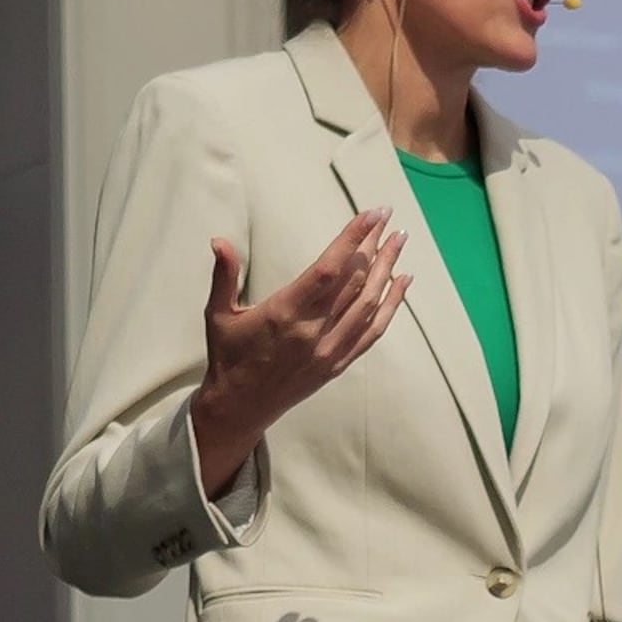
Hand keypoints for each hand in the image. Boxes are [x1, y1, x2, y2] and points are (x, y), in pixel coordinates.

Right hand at [191, 207, 410, 496]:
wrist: (240, 407)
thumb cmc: (228, 355)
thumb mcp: (218, 314)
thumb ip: (224, 275)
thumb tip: (219, 240)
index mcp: (284, 313)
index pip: (328, 269)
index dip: (352, 239)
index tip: (371, 214)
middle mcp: (313, 330)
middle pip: (355, 281)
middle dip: (373, 245)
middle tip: (386, 218)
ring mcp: (330, 348)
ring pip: (369, 302)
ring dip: (388, 268)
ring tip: (399, 239)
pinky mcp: (340, 363)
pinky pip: (373, 330)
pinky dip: (392, 304)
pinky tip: (403, 280)